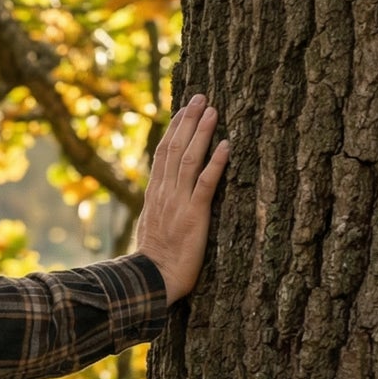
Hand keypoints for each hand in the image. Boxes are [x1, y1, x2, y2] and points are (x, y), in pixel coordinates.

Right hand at [135, 94, 229, 303]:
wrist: (151, 281)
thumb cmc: (154, 263)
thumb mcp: (152, 229)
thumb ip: (159, 209)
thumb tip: (163, 198)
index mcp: (155, 196)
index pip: (163, 155)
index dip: (173, 130)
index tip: (183, 110)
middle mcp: (165, 194)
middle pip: (175, 150)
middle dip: (187, 122)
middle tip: (200, 97)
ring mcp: (179, 203)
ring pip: (188, 160)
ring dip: (201, 133)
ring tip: (212, 110)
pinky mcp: (194, 215)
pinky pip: (205, 184)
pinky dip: (215, 163)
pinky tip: (226, 144)